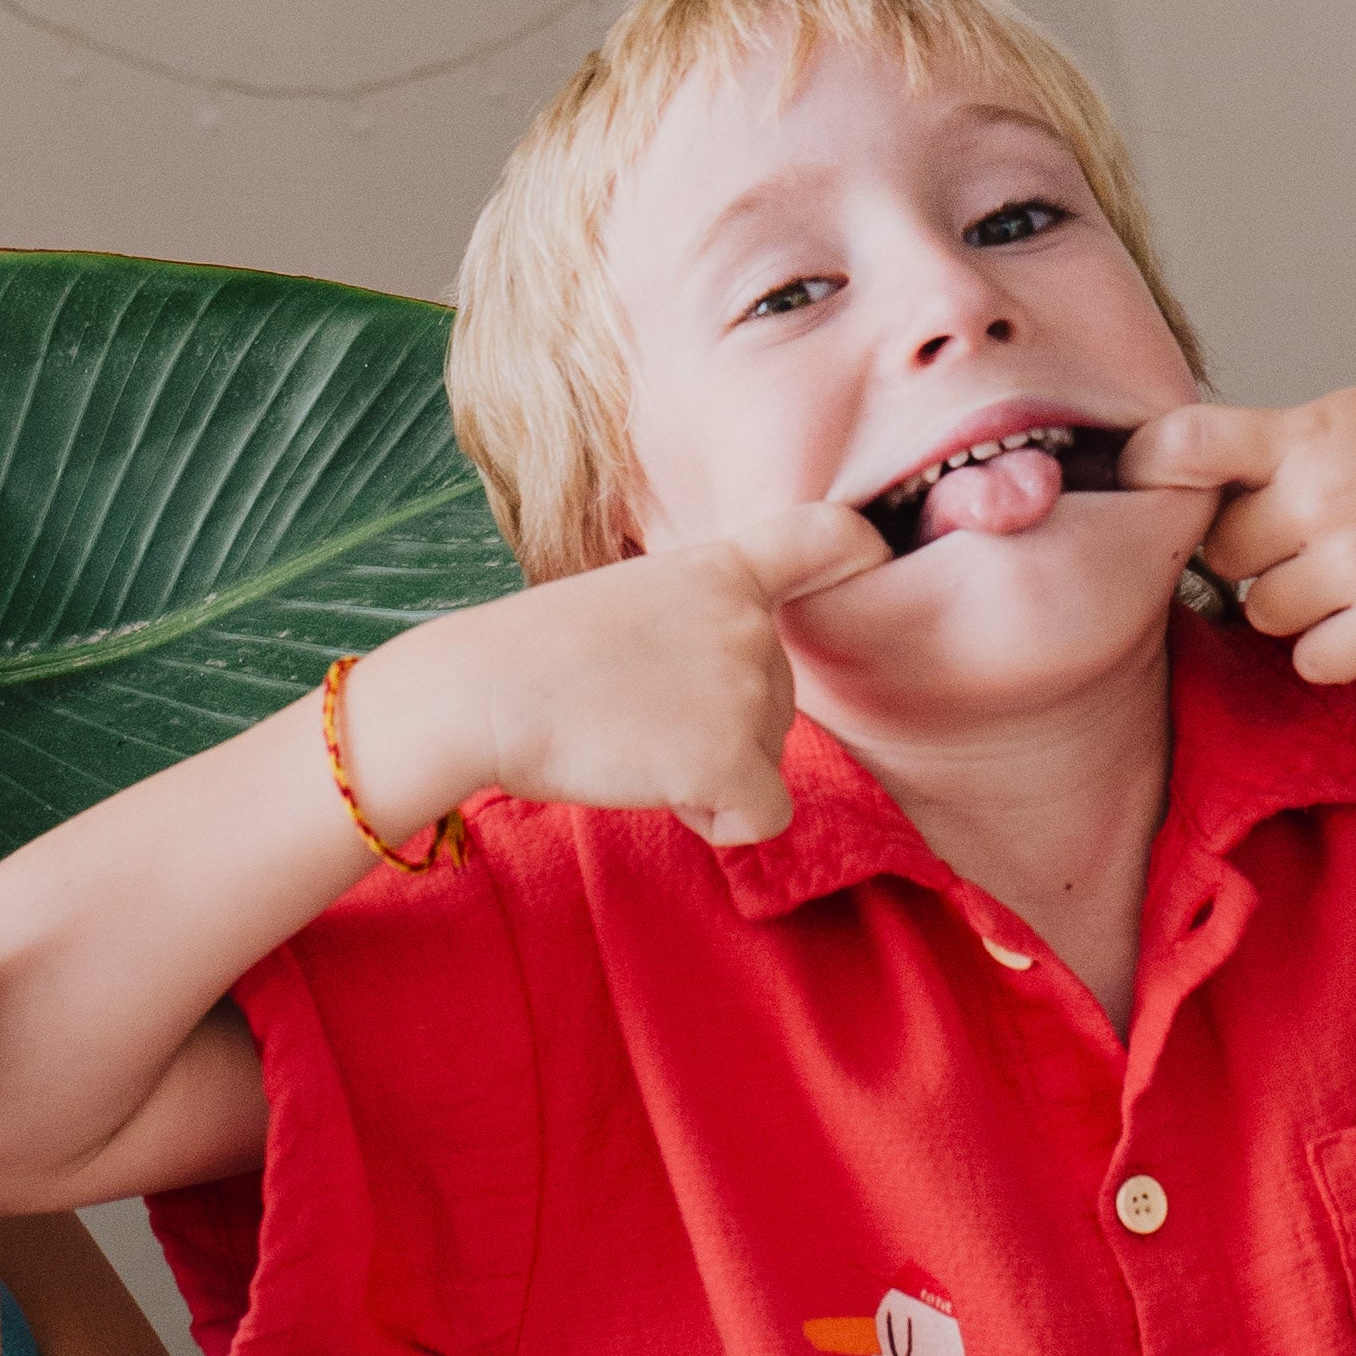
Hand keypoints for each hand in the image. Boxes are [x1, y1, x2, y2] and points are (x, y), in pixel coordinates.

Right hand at [344, 508, 891, 851]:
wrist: (480, 694)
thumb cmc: (535, 659)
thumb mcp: (628, 604)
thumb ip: (697, 626)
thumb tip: (734, 695)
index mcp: (718, 570)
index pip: (820, 537)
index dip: (859, 549)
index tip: (874, 555)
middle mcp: (748, 622)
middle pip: (779, 700)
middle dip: (722, 729)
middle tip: (633, 714)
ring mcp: (744, 687)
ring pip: (765, 759)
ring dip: (709, 771)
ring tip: (629, 743)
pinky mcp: (732, 756)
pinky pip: (761, 815)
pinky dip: (716, 818)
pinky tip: (655, 785)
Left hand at [1121, 378, 1355, 683]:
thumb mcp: (1341, 413)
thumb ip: (1267, 448)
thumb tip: (1178, 486)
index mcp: (1301, 433)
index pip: (1184, 446)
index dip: (1145, 470)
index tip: (1141, 488)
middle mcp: (1320, 495)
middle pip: (1220, 554)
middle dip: (1246, 554)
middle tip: (1294, 539)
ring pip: (1262, 613)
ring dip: (1287, 604)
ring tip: (1338, 571)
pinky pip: (1313, 661)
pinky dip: (1326, 648)